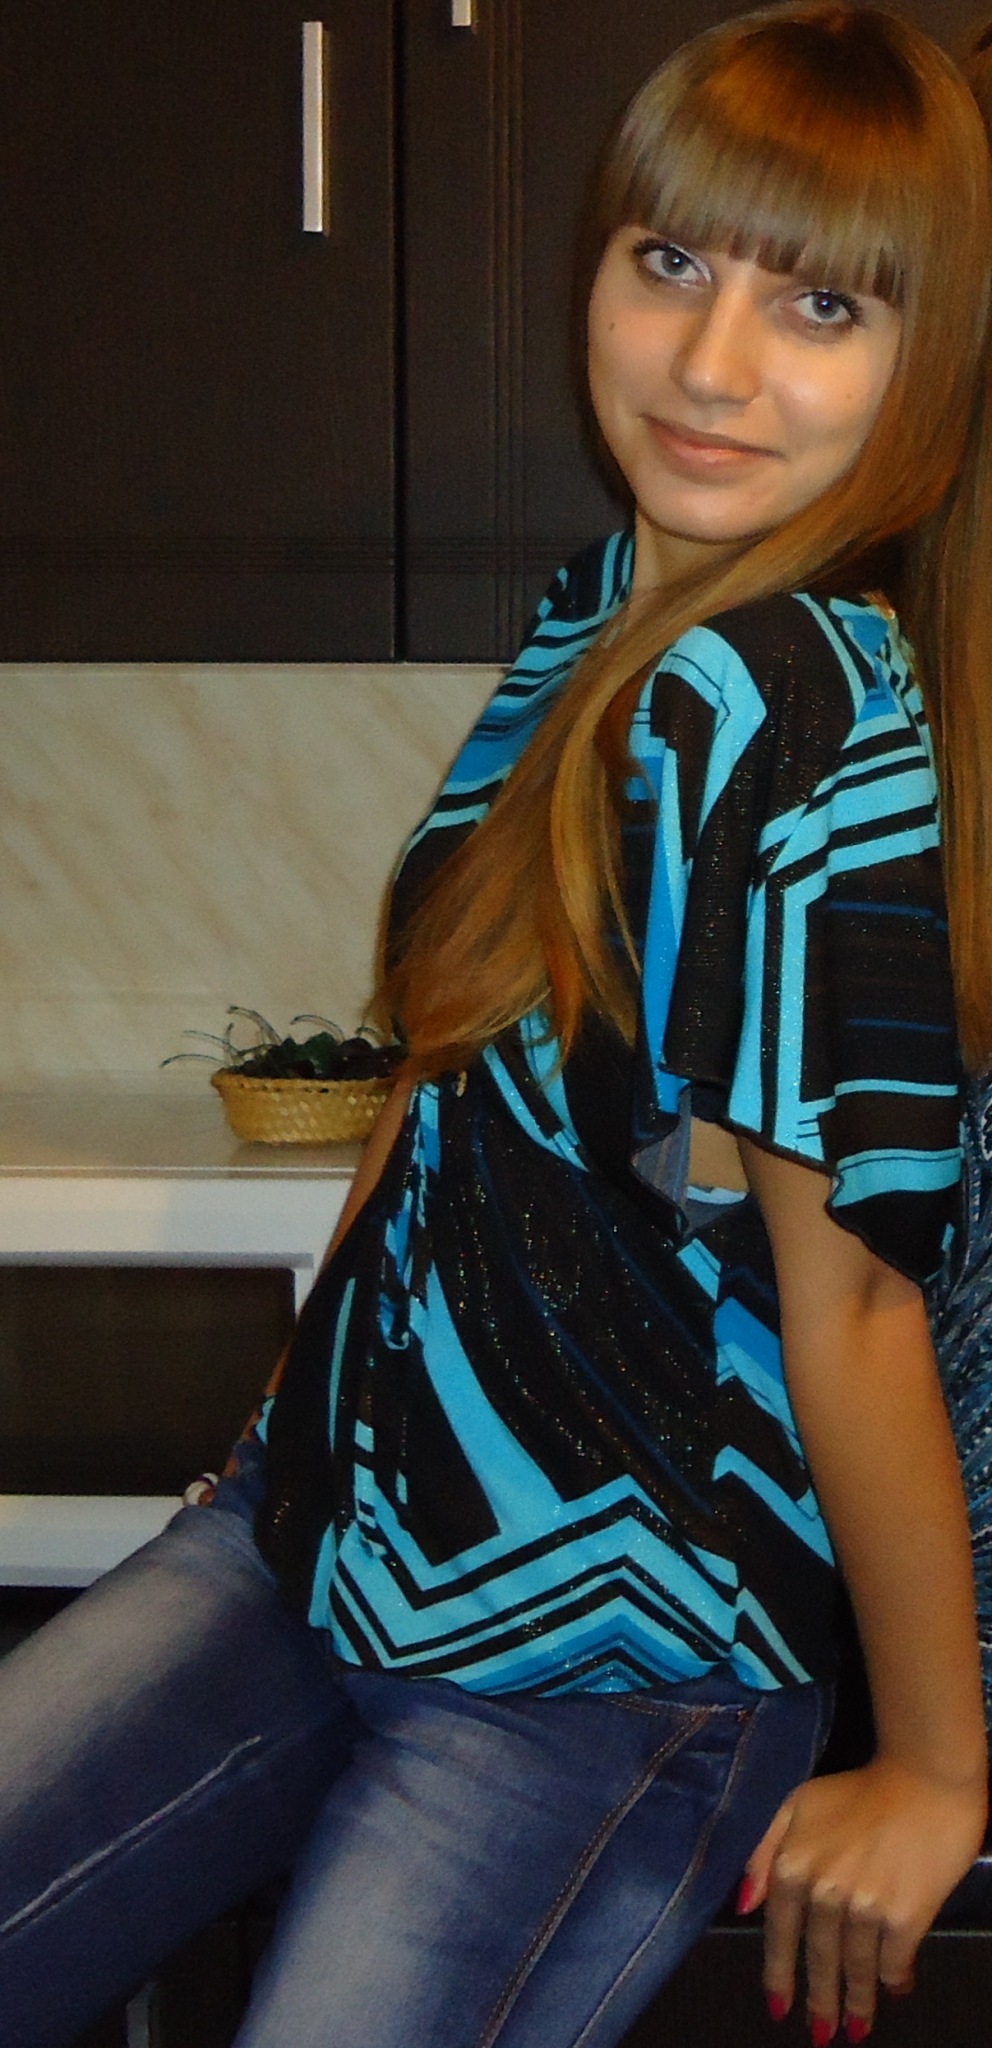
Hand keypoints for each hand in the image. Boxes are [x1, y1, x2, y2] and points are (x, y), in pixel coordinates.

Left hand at [738, 1757, 986, 2041]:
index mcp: (793, 1863)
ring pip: (856, 1968)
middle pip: (819, 1959)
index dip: (779, 1974)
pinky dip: (893, 1980)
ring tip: (857, 2027)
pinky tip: (895, 1988)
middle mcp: (823, 1890)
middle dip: (820, 2002)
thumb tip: (744, 1904)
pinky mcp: (904, 1916)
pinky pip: (893, 1963)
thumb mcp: (798, 1803)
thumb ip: (763, 1849)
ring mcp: (864, 1905)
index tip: (779, 2007)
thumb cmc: (862, 1791)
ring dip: (858, 2002)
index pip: (779, 1933)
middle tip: (820, 2034)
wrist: (926, 1777)